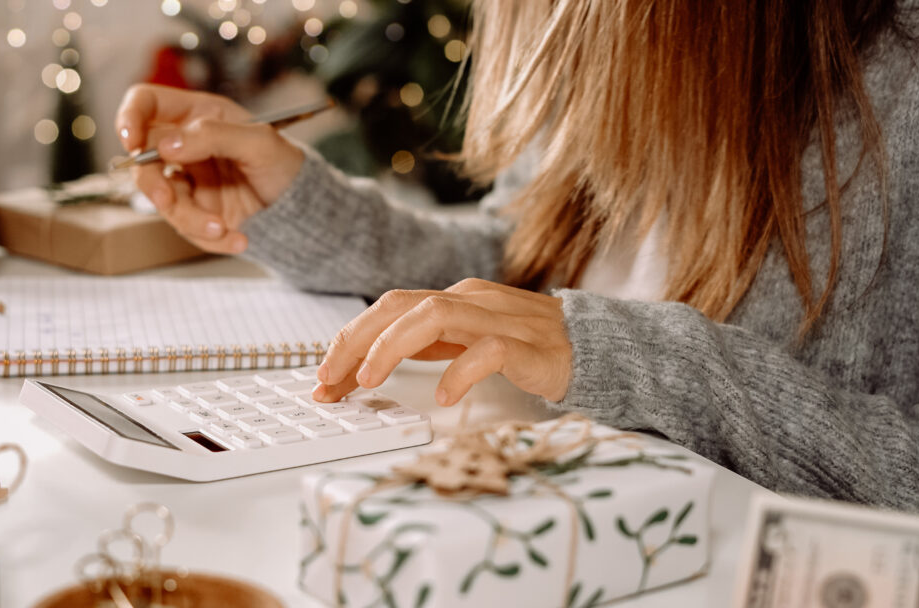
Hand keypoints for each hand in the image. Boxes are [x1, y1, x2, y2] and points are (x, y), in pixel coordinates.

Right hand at [114, 84, 304, 254]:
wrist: (303, 208)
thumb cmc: (285, 164)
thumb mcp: (260, 142)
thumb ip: (214, 136)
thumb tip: (166, 145)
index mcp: (198, 115)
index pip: (147, 104)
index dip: (130, 117)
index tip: (132, 140)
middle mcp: (186, 146)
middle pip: (143, 159)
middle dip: (151, 183)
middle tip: (166, 199)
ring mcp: (188, 181)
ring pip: (163, 200)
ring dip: (189, 219)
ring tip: (222, 228)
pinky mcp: (197, 212)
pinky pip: (186, 228)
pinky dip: (210, 238)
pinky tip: (239, 239)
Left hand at [313, 278, 572, 405]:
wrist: (594, 347)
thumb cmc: (527, 347)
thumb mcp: (465, 341)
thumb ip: (426, 345)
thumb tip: (367, 364)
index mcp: (452, 299)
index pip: (387, 310)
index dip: (349, 340)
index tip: (323, 378)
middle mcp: (470, 300)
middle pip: (399, 305)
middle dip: (355, 341)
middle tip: (329, 381)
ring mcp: (499, 319)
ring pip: (434, 316)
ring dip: (393, 346)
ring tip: (369, 380)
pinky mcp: (527, 345)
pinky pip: (488, 350)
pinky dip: (460, 372)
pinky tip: (444, 397)